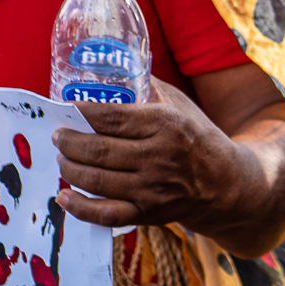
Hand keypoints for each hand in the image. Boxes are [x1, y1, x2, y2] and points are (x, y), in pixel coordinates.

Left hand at [54, 77, 264, 238]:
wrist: (225, 183)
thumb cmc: (198, 137)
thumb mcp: (180, 106)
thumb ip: (148, 90)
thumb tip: (111, 70)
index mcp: (167, 124)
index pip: (113, 117)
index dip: (83, 113)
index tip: (67, 109)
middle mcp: (159, 157)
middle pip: (99, 150)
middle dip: (69, 142)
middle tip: (59, 136)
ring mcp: (153, 189)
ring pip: (97, 180)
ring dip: (70, 169)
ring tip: (62, 159)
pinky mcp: (148, 214)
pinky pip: (106, 215)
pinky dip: (80, 207)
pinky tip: (64, 196)